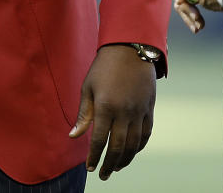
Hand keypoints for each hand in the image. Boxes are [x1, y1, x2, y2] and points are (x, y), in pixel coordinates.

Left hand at [69, 44, 155, 179]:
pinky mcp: (149, 108)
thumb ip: (83, 114)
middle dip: (109, 164)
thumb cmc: (104, 67)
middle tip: (103, 174)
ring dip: (125, 160)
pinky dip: (139, 147)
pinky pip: (146, 134)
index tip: (89, 167)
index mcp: (105, 106)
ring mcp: (139, 111)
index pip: (98, 139)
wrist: (130, 48)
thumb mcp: (88, 87)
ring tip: (116, 168)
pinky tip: (131, 153)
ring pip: (133, 144)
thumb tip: (73, 136)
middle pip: (117, 146)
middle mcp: (124, 111)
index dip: (93, 156)